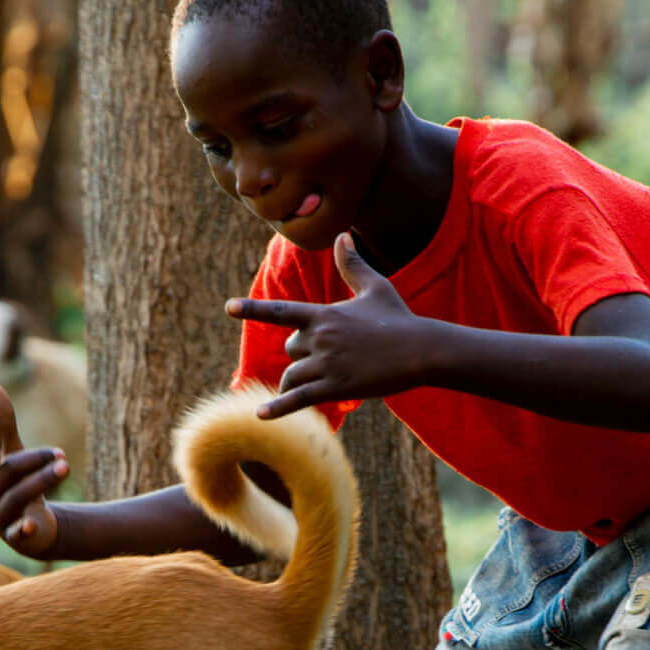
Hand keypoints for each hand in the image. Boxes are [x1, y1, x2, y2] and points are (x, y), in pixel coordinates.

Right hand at [0, 383, 66, 558]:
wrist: (31, 526)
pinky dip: (23, 528)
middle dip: (35, 459)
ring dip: (43, 479)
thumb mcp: (11, 451)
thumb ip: (3, 423)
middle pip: (8, 472)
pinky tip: (32, 523)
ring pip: (19, 495)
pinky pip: (17, 533)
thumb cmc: (17, 482)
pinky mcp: (15, 537)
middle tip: (60, 453)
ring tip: (66, 466)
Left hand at [226, 232, 433, 418]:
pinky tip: (260, 415)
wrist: (421, 350)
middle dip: (301, 353)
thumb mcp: (375, 287)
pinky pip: (298, 399)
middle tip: (328, 356)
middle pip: (290, 348)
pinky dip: (278, 407)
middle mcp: (321, 338)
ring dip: (295, 380)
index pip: (280, 311)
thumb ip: (352, 265)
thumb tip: (343, 234)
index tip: (227, 307)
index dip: (252, 309)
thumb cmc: (399, 318)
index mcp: (324, 314)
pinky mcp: (335, 387)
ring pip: (291, 375)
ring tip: (312, 383)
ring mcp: (327, 364)